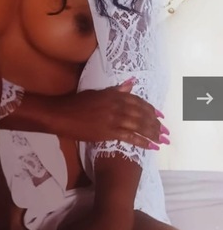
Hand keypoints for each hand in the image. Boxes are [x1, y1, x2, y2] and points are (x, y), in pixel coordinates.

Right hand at [48, 78, 168, 148]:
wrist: (62, 114)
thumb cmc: (78, 103)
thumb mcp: (98, 93)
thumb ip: (116, 90)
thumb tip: (131, 83)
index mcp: (115, 95)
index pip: (139, 102)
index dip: (152, 110)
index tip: (161, 116)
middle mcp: (118, 106)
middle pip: (142, 114)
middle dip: (156, 124)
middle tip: (167, 132)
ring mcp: (114, 119)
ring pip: (139, 126)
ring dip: (153, 133)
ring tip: (163, 140)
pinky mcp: (109, 132)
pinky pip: (130, 137)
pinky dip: (142, 142)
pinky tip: (151, 146)